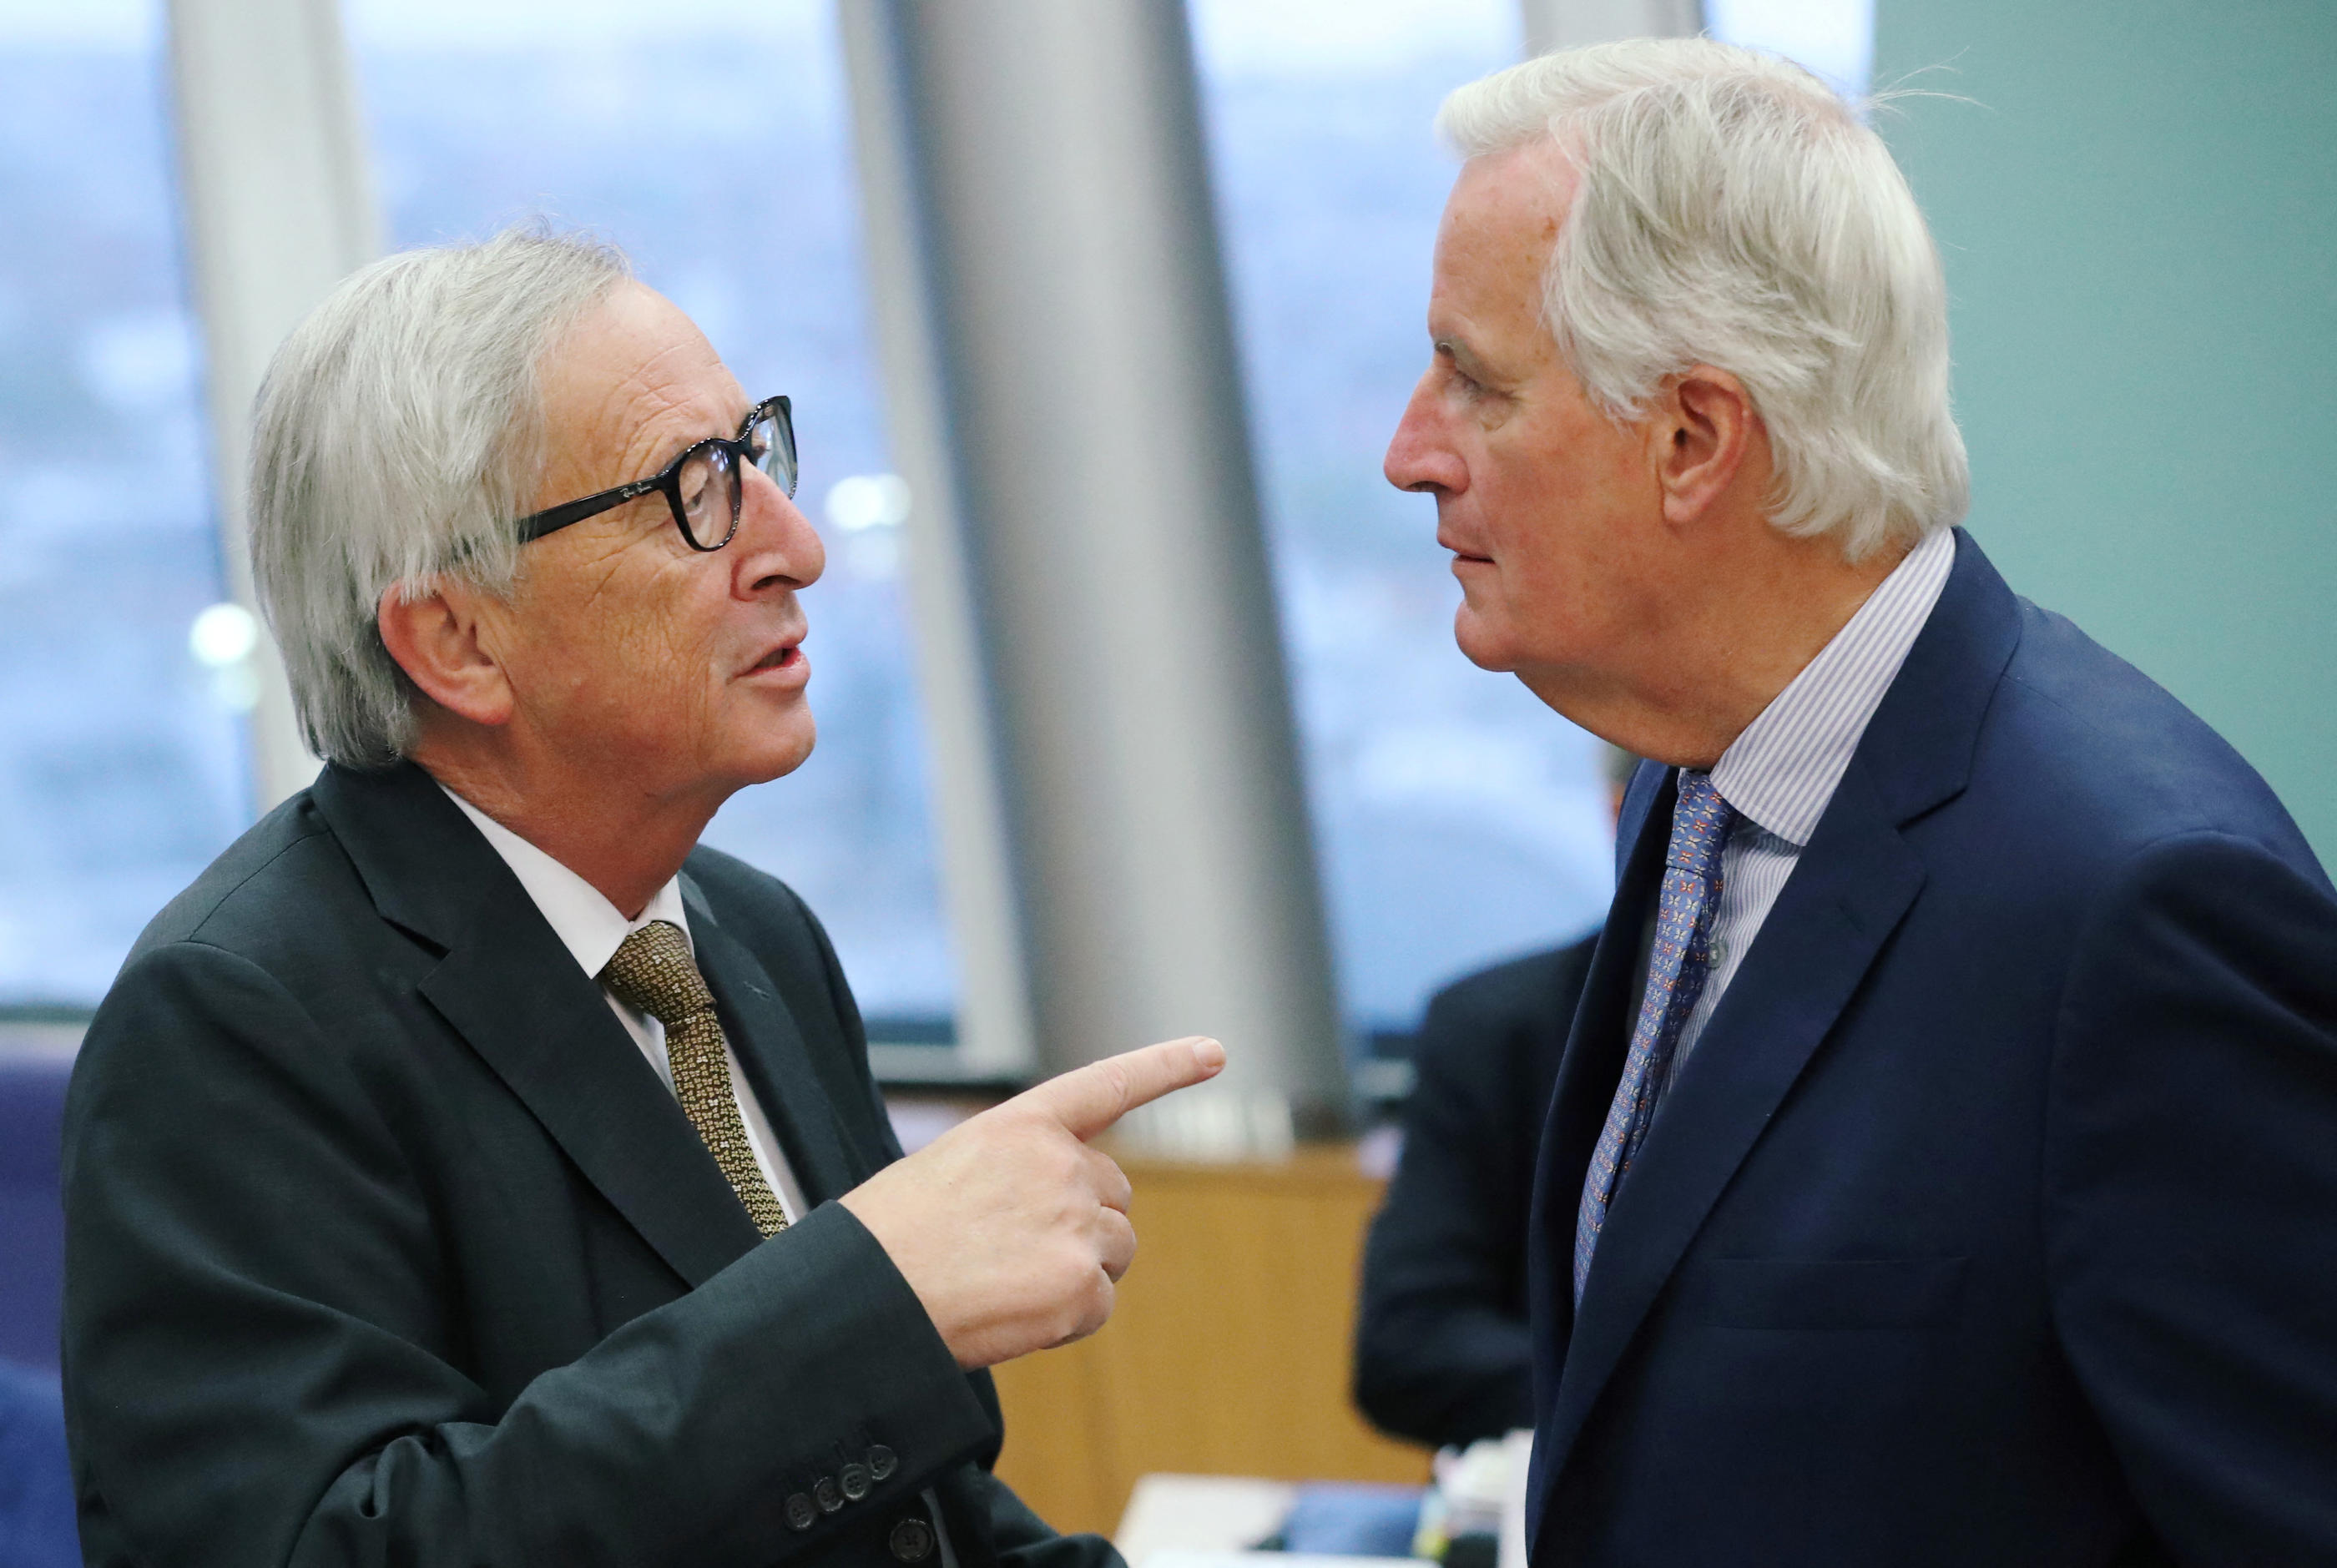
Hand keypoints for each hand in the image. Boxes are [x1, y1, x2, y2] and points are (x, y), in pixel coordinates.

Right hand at [839, 1036, 1225, 1369]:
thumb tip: (1057, 1214)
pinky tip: (1011, 1314)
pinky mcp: (1081, 1285)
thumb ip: (1017, 1172)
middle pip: (1115, 1195)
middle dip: (1084, 1223)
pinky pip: (1098, 1304)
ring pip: (1115, 1250)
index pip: (1108, 1086)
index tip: (1215, 1051)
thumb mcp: (952, 1169)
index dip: (1167, 1066)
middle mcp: (1061, 1164)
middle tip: (1013, 1251)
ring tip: (1003, 1281)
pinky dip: (1064, 1319)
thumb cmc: (891, 1239)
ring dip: (1077, 1270)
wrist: (866, 1294)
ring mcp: (1077, 1223)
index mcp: (1021, 1126)